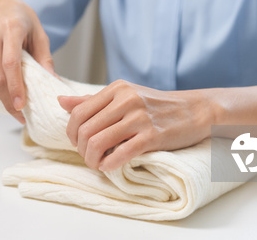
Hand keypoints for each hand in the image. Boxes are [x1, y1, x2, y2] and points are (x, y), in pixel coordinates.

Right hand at [0, 0, 55, 123]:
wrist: (0, 5)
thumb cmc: (22, 20)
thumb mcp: (39, 34)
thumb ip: (44, 58)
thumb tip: (52, 82)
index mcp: (11, 27)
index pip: (10, 63)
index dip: (15, 87)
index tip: (21, 105)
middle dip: (8, 100)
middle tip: (19, 115)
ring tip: (13, 106)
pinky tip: (3, 87)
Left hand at [58, 80, 217, 170]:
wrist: (195, 110)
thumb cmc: (156, 106)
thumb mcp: (124, 96)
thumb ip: (92, 100)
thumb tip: (61, 102)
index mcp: (116, 89)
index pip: (78, 113)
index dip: (71, 133)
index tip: (78, 142)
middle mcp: (125, 100)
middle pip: (85, 130)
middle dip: (81, 149)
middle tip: (88, 156)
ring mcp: (139, 118)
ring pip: (97, 143)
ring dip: (91, 160)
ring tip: (97, 164)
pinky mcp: (152, 136)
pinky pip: (120, 154)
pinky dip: (108, 165)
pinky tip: (109, 167)